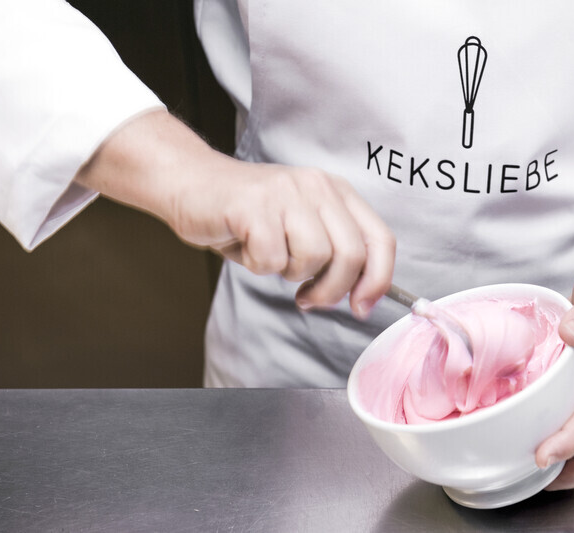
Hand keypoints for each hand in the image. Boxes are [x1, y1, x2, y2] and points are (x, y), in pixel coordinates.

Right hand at [74, 110, 394, 317]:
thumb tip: (361, 299)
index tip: (361, 307)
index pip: (381, 240)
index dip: (378, 281)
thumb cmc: (249, 216)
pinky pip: (272, 259)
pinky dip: (258, 265)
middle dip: (332, 289)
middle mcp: (318, 187)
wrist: (192, 185)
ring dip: (290, 272)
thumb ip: (333, 253)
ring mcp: (287, 193)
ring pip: (314, 258)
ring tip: (270, 256)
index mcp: (337, 192)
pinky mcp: (254, 205)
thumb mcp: (301, 227)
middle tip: (308, 298)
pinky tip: (246, 246)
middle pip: (351, 255)